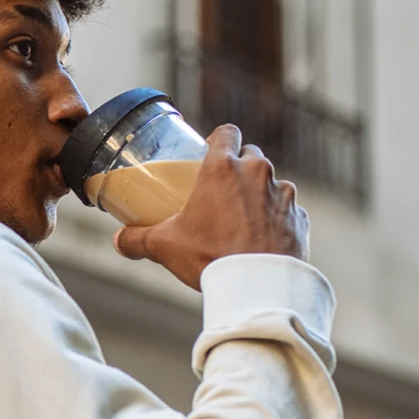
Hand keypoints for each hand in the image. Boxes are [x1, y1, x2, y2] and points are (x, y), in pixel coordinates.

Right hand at [111, 124, 308, 290]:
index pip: (227, 132)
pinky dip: (276, 220)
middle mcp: (257, 172)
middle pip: (250, 156)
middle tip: (222, 193)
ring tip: (243, 221)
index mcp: (223, 168)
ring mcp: (283, 194)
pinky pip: (287, 211)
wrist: (257, 287)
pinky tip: (263, 240)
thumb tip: (118, 241)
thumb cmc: (210, 258)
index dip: (218, 140)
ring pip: (271, 183)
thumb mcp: (164, 246)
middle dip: (239, 169)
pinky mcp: (300, 218)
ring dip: (259, 195)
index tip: (210, 155)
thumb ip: (137, 239)